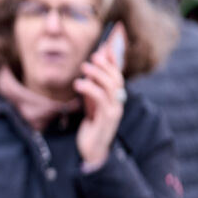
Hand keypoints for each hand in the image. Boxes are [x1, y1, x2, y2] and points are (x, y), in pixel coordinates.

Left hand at [75, 26, 126, 166]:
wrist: (92, 150)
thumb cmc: (92, 126)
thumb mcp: (91, 104)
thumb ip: (93, 88)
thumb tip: (90, 68)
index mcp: (115, 98)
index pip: (117, 75)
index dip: (113, 61)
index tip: (105, 47)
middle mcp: (119, 103)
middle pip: (116, 79)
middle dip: (106, 65)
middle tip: (92, 56)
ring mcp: (115, 111)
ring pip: (111, 87)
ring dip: (97, 74)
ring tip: (84, 67)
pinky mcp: (108, 118)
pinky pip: (102, 99)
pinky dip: (91, 88)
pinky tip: (78, 83)